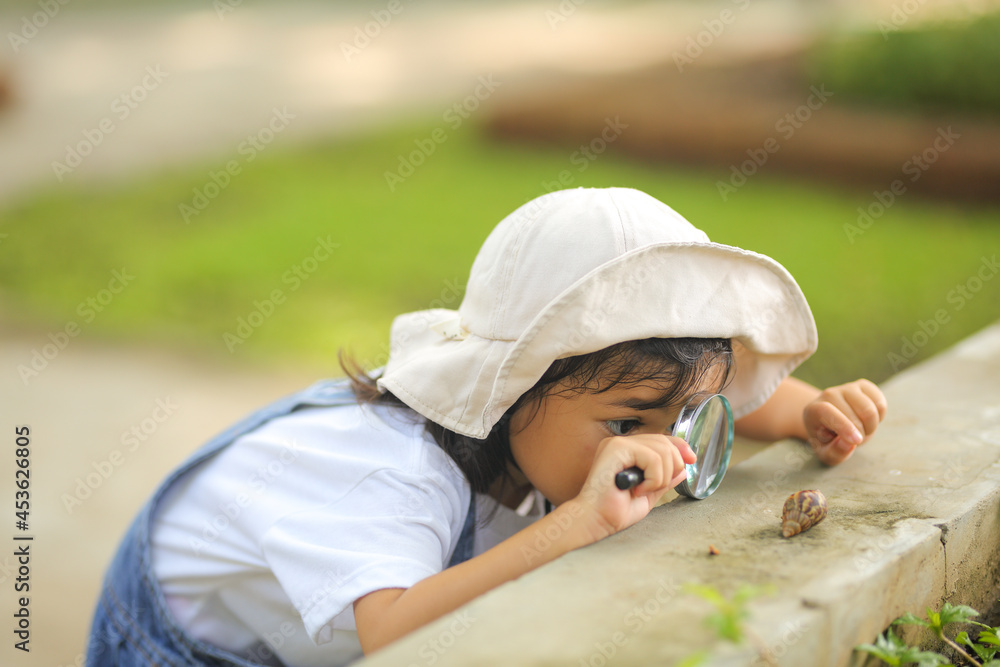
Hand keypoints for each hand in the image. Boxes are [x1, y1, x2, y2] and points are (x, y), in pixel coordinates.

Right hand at [573, 434, 696, 539]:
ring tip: (643, 490)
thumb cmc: (614, 511)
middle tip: (656, 487)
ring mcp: (618, 443)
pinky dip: (653, 478)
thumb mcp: (648, 495)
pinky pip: (652, 458)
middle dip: (672, 466)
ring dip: (661, 477)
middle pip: (665, 442)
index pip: (661, 438)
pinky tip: (637, 489)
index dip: (680, 447)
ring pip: (662, 450)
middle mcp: (622, 443)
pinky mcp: (616, 448)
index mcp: (627, 451)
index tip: (692, 460)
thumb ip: (664, 480)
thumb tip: (683, 469)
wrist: (596, 521)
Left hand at [803, 379, 886, 464]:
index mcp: (813, 410)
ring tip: (861, 430)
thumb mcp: (827, 454)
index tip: (856, 441)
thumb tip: (849, 444)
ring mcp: (846, 388)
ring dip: (871, 426)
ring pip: (869, 409)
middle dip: (861, 434)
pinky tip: (867, 420)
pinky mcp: (863, 386)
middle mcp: (828, 394)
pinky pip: (880, 402)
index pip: (827, 412)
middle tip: (855, 440)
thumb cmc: (828, 441)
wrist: (832, 424)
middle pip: (854, 414)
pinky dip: (879, 417)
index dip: (844, 426)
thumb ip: (836, 452)